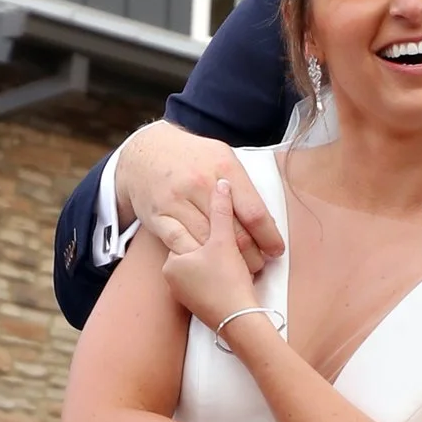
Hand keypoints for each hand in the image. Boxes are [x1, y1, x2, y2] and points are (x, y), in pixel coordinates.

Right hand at [115, 122, 284, 261]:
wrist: (145, 152)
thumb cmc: (191, 157)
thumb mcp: (222, 156)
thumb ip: (243, 185)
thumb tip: (266, 219)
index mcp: (224, 167)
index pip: (254, 213)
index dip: (269, 237)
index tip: (276, 250)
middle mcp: (201, 184)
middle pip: (235, 234)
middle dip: (253, 256)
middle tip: (260, 264)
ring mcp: (178, 202)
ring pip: (210, 245)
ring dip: (229, 263)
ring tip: (240, 269)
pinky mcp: (159, 217)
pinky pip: (182, 246)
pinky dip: (198, 259)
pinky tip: (209, 263)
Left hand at [146, 176, 265, 333]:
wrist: (238, 323)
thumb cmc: (228, 284)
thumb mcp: (226, 243)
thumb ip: (222, 212)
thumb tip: (222, 185)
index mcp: (172, 261)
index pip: (183, 229)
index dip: (201, 217)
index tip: (207, 208)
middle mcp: (172, 278)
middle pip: (191, 246)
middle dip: (208, 239)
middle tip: (225, 235)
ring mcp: (182, 292)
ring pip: (199, 264)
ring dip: (213, 256)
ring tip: (231, 255)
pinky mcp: (196, 303)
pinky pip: (204, 279)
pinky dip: (215, 272)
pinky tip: (230, 271)